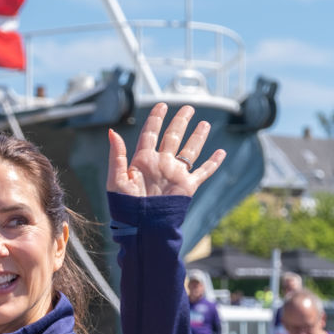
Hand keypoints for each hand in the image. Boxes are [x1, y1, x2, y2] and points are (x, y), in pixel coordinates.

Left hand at [106, 103, 224, 197]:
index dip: (156, 118)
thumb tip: (112, 131)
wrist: (142, 227)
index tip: (162, 105)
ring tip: (204, 123)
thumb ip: (117, 155)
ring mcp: (175, 174)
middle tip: (188, 108)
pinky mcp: (187, 186)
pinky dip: (213, 163)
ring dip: (197, 137)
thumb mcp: (116, 179)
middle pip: (173, 137)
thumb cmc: (126, 206)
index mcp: (143, 160)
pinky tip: (221, 153)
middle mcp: (161, 164)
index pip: (150, 133)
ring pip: (189, 150)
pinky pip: (203, 171)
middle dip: (180, 121)